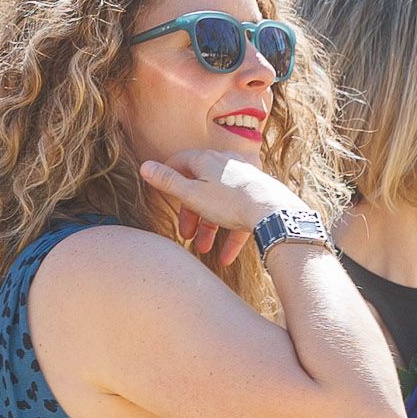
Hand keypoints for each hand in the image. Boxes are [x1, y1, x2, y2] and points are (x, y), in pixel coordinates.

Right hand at [139, 150, 307, 268]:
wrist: (272, 210)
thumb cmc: (229, 201)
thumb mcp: (191, 194)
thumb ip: (168, 182)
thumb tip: (144, 166)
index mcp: (206, 159)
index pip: (180, 161)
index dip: (168, 175)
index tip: (161, 190)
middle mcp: (225, 163)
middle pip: (200, 186)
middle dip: (191, 213)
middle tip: (186, 234)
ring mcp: (242, 178)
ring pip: (219, 202)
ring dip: (209, 227)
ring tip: (204, 249)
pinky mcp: (257, 194)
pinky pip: (239, 213)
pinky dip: (231, 233)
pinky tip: (226, 258)